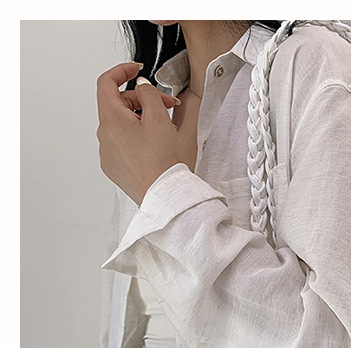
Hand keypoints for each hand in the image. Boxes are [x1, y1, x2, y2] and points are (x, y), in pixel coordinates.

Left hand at [96, 62, 185, 205]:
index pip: (106, 83)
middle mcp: (104, 136)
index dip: (121, 71)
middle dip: (142, 100)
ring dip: (141, 120)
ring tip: (164, 129)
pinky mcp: (115, 168)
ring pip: (121, 126)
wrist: (166, 196)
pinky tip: (155, 147)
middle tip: (167, 105)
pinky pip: (122, 145)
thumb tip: (141, 86)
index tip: (136, 70)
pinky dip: (137, 138)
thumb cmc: (164, 164)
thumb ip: (149, 94)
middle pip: (118, 105)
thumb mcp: (160, 119)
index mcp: (111, 120)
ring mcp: (108, 154)